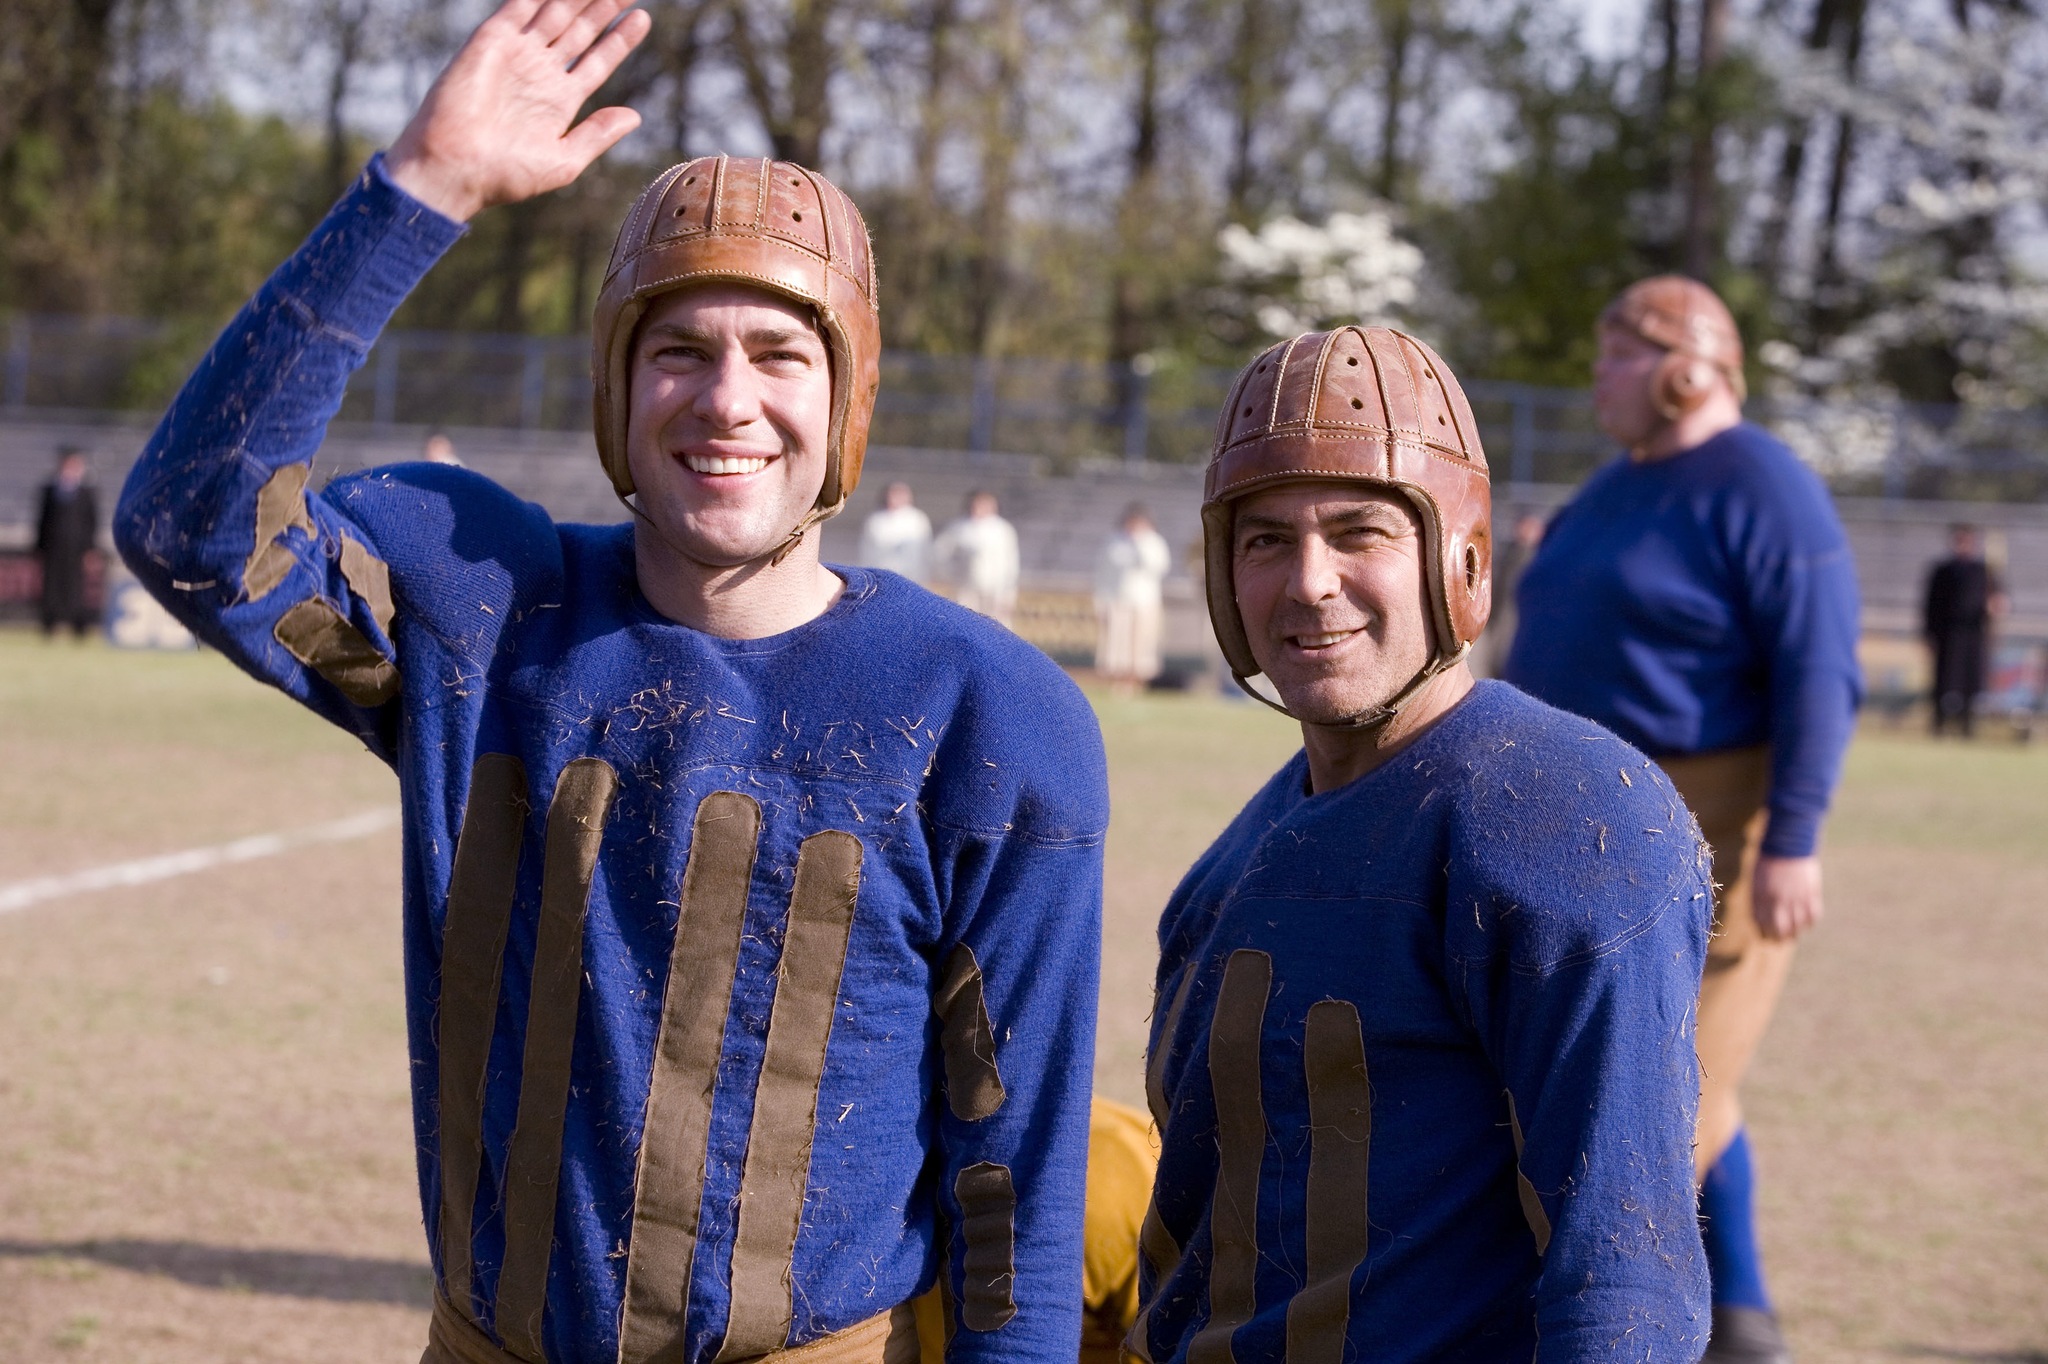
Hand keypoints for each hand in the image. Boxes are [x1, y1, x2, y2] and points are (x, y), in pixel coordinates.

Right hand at [384, 0, 651, 221]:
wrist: (456, 168)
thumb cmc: (506, 175)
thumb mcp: (565, 160)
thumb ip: (598, 134)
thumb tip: (635, 116)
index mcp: (559, 100)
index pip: (597, 61)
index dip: (619, 39)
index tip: (642, 18)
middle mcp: (540, 72)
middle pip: (579, 30)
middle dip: (603, 7)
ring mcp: (517, 54)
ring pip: (555, 12)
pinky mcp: (492, 40)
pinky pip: (520, 6)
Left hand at [1752, 853, 1822, 940]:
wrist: (1787, 843)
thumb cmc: (1769, 861)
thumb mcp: (1757, 880)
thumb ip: (1759, 899)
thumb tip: (1762, 920)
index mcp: (1760, 895)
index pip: (1761, 923)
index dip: (1763, 933)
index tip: (1765, 938)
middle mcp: (1777, 899)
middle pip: (1779, 929)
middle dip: (1779, 939)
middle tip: (1780, 941)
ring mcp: (1795, 897)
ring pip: (1797, 926)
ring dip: (1795, 933)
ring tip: (1793, 934)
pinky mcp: (1811, 893)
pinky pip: (1813, 916)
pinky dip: (1810, 922)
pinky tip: (1806, 922)